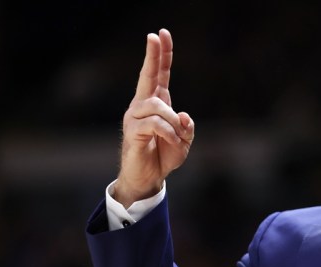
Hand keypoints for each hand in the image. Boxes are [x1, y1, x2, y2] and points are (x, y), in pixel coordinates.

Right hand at [114, 29, 194, 207]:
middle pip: (147, 75)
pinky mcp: (133, 132)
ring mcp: (135, 117)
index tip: (161, 34)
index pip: (159, 74)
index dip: (161, 55)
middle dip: (152, 55)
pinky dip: (169, 133)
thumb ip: (187, 127)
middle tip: (155, 35)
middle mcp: (142, 105)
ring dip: (174, 121)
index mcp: (156, 103)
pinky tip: (174, 142)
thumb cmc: (164, 156)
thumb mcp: (184, 141)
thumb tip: (184, 116)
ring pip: (157, 105)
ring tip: (179, 137)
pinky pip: (155, 124)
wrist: (148, 178)